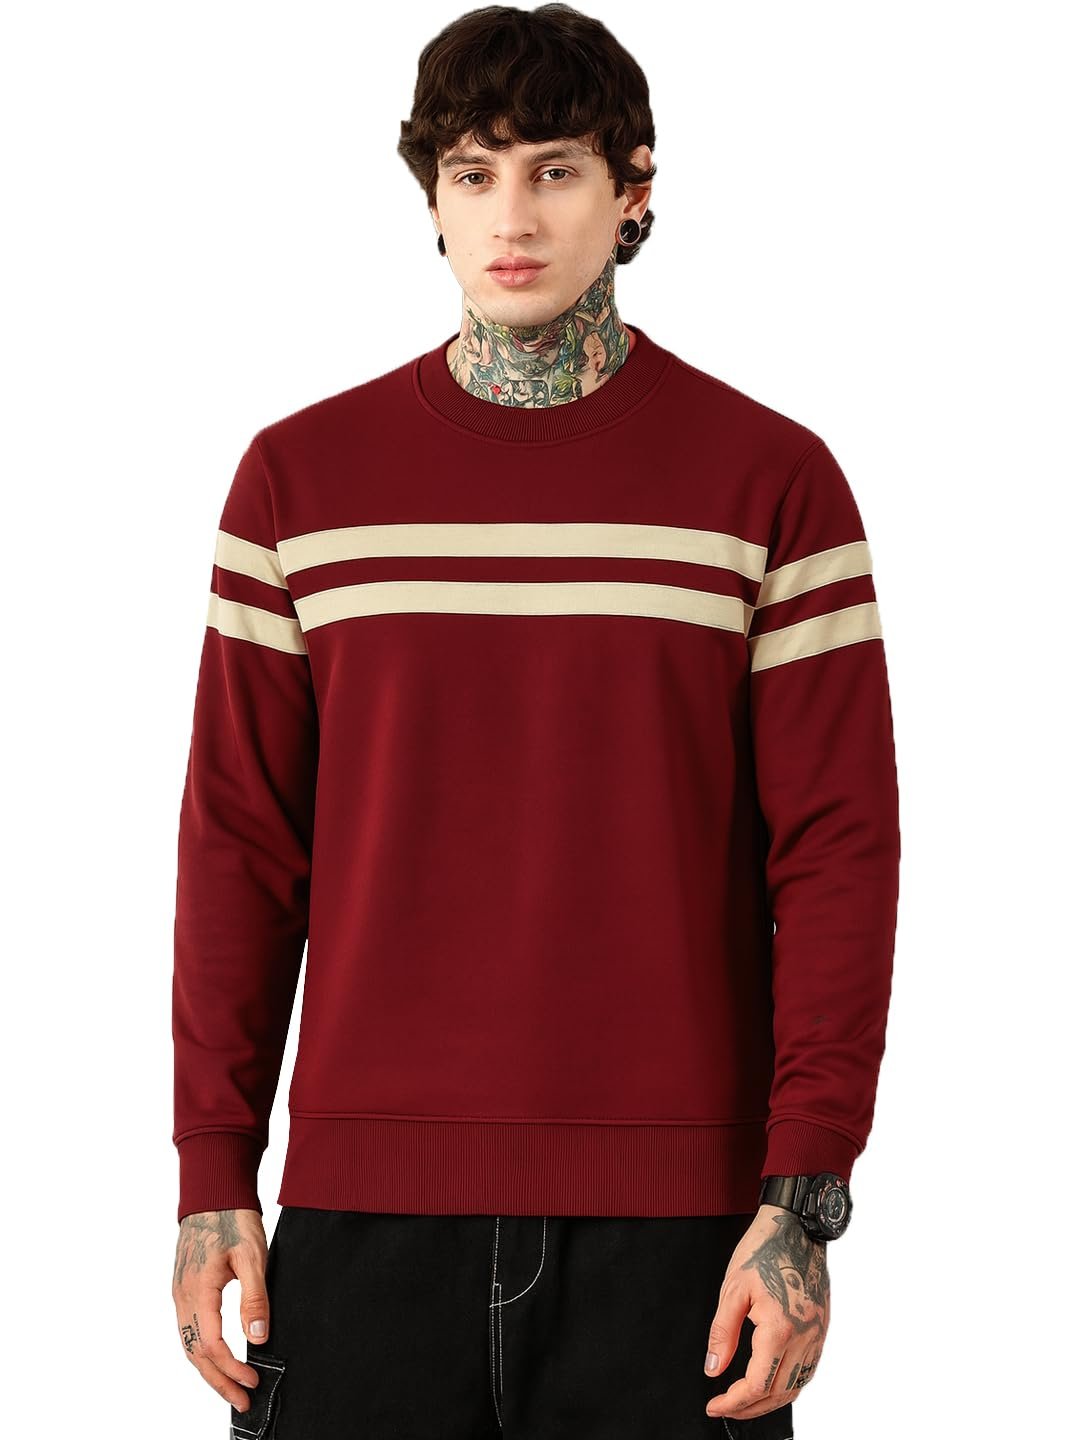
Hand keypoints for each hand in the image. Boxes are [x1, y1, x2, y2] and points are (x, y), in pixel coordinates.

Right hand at [171, 1208, 270, 1413]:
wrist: (213, 1192)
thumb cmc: (233, 1218)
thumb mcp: (252, 1255)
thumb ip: (254, 1297)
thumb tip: (258, 1336)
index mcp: (197, 1291)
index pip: (212, 1345)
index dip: (233, 1367)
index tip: (254, 1380)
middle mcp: (182, 1297)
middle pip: (196, 1353)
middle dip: (219, 1381)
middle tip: (243, 1401)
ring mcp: (179, 1293)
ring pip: (189, 1344)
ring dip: (209, 1370)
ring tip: (231, 1388)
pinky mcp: (183, 1288)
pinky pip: (188, 1330)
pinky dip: (202, 1351)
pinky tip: (217, 1359)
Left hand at [702, 1204, 829, 1420]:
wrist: (796, 1226)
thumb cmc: (763, 1250)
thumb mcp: (732, 1289)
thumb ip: (722, 1333)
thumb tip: (713, 1369)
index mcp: (781, 1329)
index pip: (757, 1385)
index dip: (733, 1402)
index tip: (713, 1405)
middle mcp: (805, 1338)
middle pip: (778, 1393)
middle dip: (749, 1407)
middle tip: (724, 1406)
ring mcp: (818, 1335)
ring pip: (797, 1386)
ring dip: (770, 1400)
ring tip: (745, 1401)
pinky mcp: (822, 1328)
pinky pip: (808, 1370)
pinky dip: (789, 1384)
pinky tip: (772, 1381)